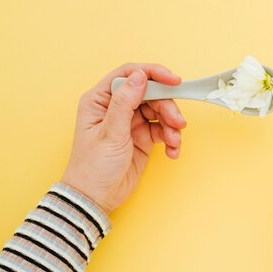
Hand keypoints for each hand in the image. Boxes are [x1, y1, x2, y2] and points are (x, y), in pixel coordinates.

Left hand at [61, 63, 185, 213]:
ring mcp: (130, 122)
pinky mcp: (142, 137)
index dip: (153, 74)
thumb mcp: (110, 133)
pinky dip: (171, 139)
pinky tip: (172, 151)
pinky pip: (163, 130)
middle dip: (167, 107)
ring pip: (159, 112)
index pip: (129, 75)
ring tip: (174, 142)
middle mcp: (116, 107)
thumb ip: (125, 103)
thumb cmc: (93, 167)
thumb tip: (140, 76)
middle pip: (150, 94)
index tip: (174, 81)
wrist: (96, 197)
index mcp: (101, 99)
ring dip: (172, 125)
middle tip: (178, 123)